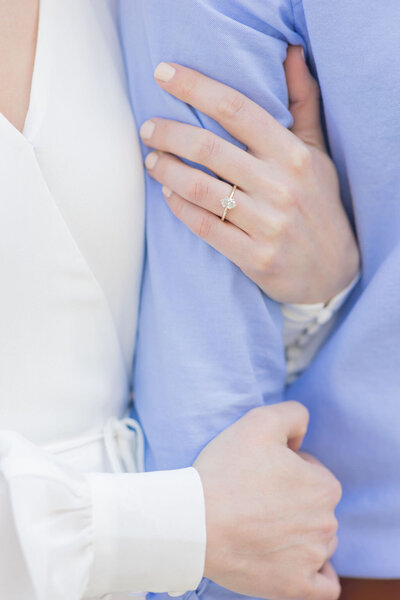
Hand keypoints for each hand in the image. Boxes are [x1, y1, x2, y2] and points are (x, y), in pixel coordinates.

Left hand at [141, 47, 359, 303]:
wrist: (332, 270)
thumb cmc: (319, 205)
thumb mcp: (317, 154)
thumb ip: (302, 105)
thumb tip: (290, 54)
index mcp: (294, 154)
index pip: (237, 109)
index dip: (196, 87)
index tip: (163, 75)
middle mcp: (281, 186)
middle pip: (209, 148)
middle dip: (168, 133)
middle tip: (147, 129)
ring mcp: (269, 224)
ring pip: (200, 189)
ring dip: (166, 171)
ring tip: (152, 160)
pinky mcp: (256, 256)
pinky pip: (205, 227)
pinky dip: (179, 208)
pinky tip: (168, 195)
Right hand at [194, 402, 341, 599]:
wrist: (193, 522)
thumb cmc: (225, 471)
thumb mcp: (259, 421)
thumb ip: (293, 414)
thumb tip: (302, 435)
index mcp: (324, 486)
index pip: (314, 472)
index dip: (288, 467)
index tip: (261, 472)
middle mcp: (326, 524)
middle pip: (315, 507)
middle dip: (293, 500)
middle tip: (257, 497)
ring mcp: (312, 559)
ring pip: (318, 542)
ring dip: (299, 533)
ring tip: (263, 527)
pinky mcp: (295, 587)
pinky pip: (324, 586)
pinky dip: (315, 574)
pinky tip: (295, 561)